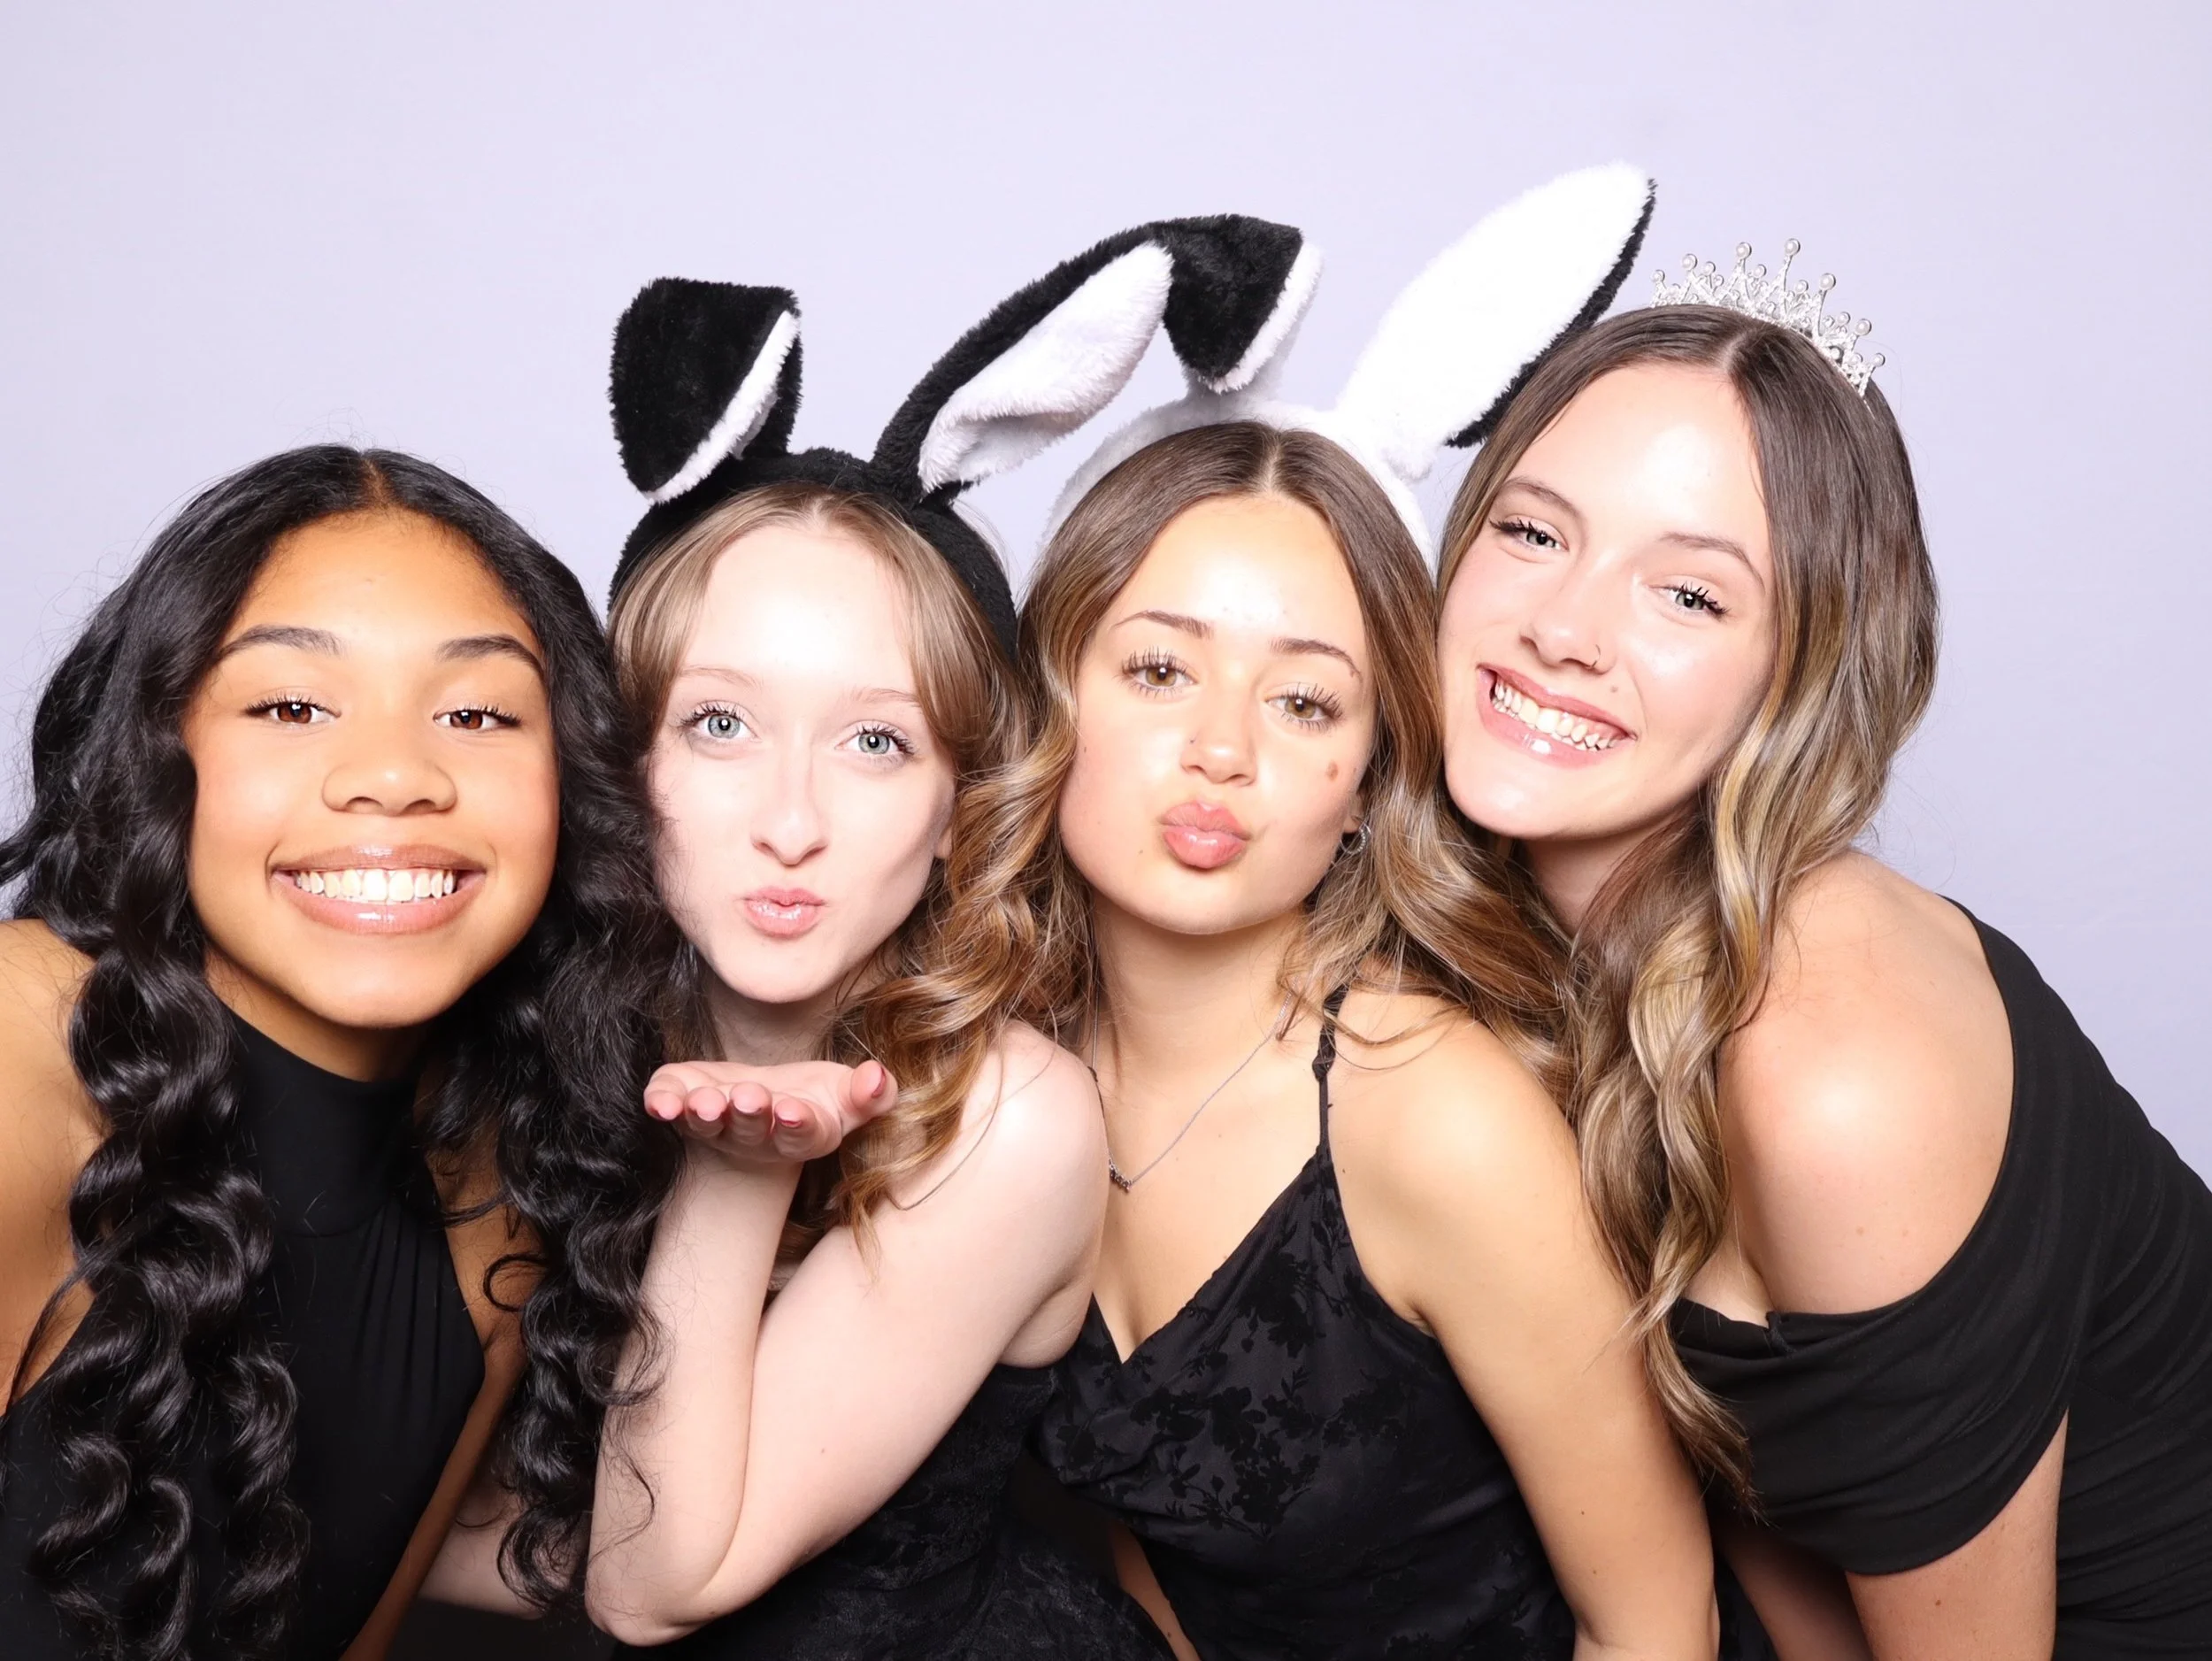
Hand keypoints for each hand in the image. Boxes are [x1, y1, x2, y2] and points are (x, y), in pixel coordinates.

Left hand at [643, 1058, 897, 1168]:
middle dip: (748, 1114)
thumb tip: (877, 1077)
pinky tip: (659, 1101)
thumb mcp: (848, 1096)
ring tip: (705, 1100)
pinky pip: (668, 1105)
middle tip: (748, 1097)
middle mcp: (753, 1138)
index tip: (792, 1110)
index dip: (796, 1124)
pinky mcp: (683, 1104)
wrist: (763, 1108)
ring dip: (702, 1113)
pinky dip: (662, 1101)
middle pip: (748, 1130)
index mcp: (800, 1135)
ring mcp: (714, 1125)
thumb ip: (870, 1092)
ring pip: (706, 1123)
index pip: (799, 1135)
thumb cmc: (813, 1099)